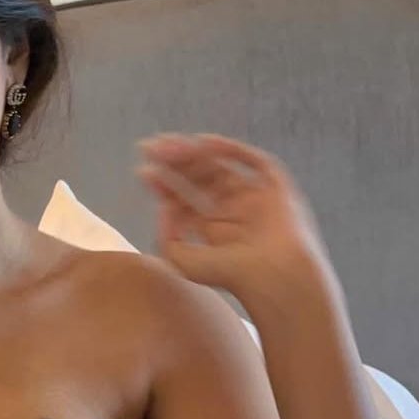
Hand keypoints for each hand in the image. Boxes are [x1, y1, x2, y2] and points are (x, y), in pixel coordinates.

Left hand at [135, 132, 335, 303]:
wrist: (272, 274)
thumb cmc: (230, 275)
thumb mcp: (183, 260)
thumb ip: (166, 235)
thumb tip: (164, 204)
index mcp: (211, 229)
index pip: (183, 199)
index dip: (163, 184)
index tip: (144, 172)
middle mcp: (230, 211)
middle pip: (198, 178)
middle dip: (174, 163)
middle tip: (151, 148)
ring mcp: (251, 197)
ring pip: (219, 166)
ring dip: (194, 153)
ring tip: (172, 144)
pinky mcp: (273, 186)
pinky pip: (251, 160)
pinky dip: (230, 149)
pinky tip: (203, 143)